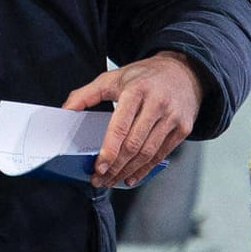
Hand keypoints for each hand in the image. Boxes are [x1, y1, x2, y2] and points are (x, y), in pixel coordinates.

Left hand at [62, 51, 203, 187]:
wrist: (183, 71)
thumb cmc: (146, 76)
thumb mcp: (114, 77)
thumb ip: (87, 94)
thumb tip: (66, 110)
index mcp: (137, 90)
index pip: (121, 126)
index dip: (109, 150)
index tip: (98, 167)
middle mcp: (158, 103)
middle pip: (134, 144)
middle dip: (115, 166)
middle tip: (100, 178)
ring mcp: (173, 117)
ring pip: (147, 153)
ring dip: (127, 171)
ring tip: (112, 180)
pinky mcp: (183, 128)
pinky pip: (161, 154)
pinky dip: (145, 169)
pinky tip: (131, 176)